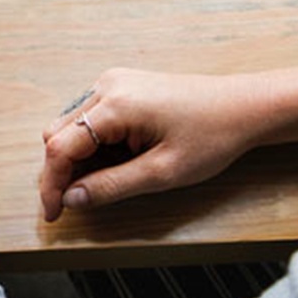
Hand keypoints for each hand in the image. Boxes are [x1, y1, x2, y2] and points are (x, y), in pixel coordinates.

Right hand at [38, 63, 297, 221]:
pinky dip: (92, 144)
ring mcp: (113, 83)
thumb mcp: (163, 173)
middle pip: (58, 135)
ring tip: (104, 181)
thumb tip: (71, 200)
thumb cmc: (213, 137)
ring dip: (77, 158)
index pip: (60, 147)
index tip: (55, 214)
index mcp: (115, 105)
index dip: (52, 185)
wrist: (245, 107)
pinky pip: (89, 118)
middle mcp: (107, 86)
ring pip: (71, 127)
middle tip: (76, 204)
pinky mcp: (122, 86)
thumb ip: (111, 187)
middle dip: (61, 172)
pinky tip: (115, 161)